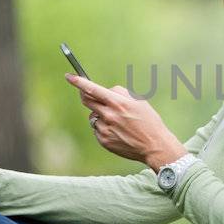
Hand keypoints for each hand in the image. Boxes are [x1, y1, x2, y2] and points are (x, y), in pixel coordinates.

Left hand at [66, 73, 185, 169]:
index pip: (92, 89)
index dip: (78, 82)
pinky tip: (118, 132)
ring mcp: (104, 129)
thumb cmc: (149, 121)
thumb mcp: (138, 101)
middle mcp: (109, 115)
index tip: (69, 76)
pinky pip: (97, 129)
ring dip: (100, 114)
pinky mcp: (103, 140)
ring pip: (93, 116)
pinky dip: (103, 127)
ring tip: (117, 121)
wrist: (154, 146)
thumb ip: (119, 93)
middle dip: (85, 95)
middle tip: (88, 94)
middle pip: (87, 101)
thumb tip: (104, 91)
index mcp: (118, 103)